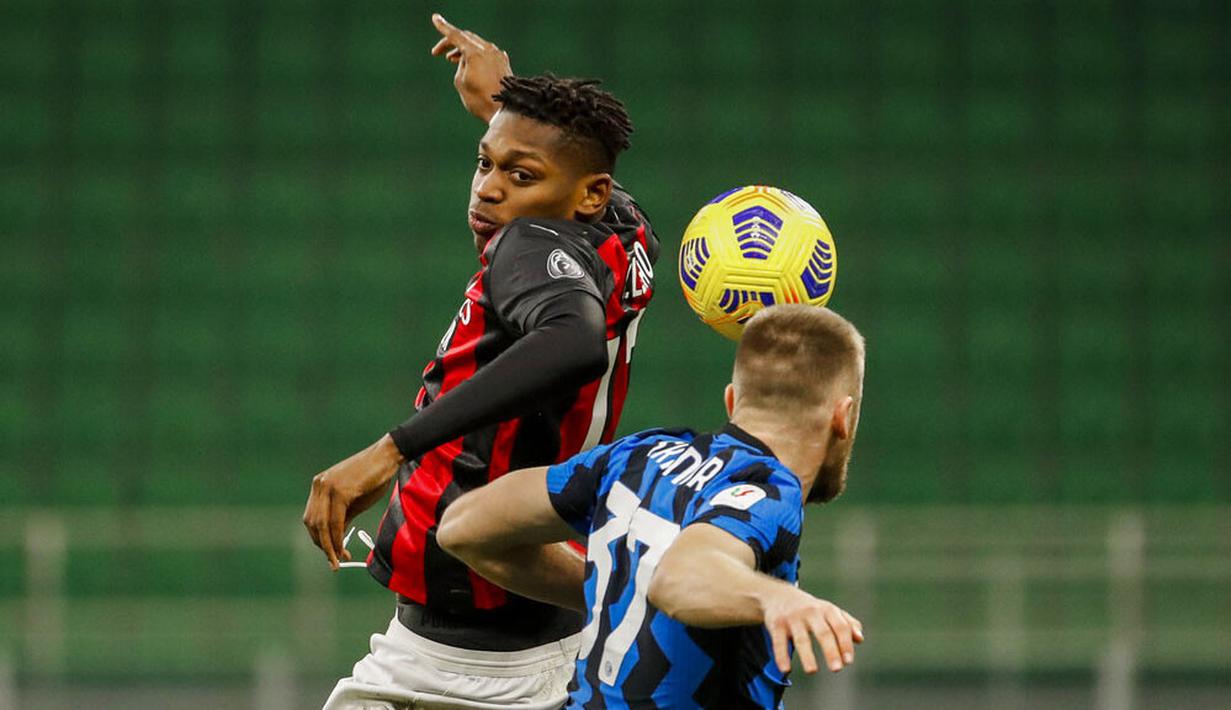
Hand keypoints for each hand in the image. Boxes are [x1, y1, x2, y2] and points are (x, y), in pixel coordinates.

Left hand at [302, 434, 402, 569]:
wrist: (388, 457)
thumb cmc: (374, 478)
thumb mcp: (354, 501)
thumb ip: (342, 518)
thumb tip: (334, 540)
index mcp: (319, 485)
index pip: (311, 518)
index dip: (318, 538)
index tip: (330, 553)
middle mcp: (319, 485)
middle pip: (312, 524)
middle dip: (322, 545)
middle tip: (334, 562)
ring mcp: (328, 487)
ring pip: (322, 525)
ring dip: (329, 547)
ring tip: (338, 561)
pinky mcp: (340, 491)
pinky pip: (335, 521)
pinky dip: (337, 538)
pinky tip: (344, 549)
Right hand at [429, 13, 511, 122]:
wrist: (504, 111)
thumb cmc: (480, 99)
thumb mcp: (460, 81)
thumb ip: (460, 63)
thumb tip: (466, 57)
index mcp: (475, 52)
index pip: (456, 35)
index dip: (443, 27)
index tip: (435, 19)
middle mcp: (488, 49)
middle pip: (466, 38)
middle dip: (451, 43)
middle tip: (439, 52)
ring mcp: (498, 55)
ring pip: (476, 45)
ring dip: (463, 50)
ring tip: (451, 59)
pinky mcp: (503, 63)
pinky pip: (486, 52)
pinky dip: (475, 54)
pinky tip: (469, 62)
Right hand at [761, 586, 863, 674]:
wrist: (778, 595)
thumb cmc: (810, 609)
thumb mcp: (829, 611)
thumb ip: (846, 623)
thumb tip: (860, 638)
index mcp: (827, 610)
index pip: (840, 626)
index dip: (845, 643)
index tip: (848, 661)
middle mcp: (810, 612)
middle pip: (823, 632)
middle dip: (830, 650)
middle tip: (837, 669)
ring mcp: (792, 618)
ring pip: (801, 639)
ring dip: (807, 655)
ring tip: (812, 671)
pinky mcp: (776, 625)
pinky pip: (779, 642)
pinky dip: (781, 656)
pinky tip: (785, 670)